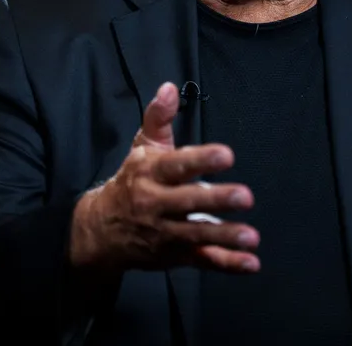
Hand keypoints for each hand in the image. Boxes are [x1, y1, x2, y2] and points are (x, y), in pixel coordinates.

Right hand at [68, 82, 259, 274]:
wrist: (100, 230)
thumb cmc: (130, 182)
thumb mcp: (142, 148)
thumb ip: (158, 118)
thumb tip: (169, 87)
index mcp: (150, 173)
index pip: (176, 165)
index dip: (201, 159)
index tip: (227, 155)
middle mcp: (155, 203)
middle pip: (187, 201)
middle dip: (216, 199)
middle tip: (245, 196)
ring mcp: (165, 232)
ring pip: (196, 234)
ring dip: (224, 235)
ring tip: (251, 236)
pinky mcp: (174, 256)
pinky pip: (202, 260)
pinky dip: (226, 263)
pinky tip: (250, 263)